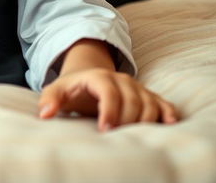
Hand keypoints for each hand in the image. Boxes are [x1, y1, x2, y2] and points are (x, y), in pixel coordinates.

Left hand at [37, 68, 179, 131]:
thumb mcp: (57, 90)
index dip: (109, 111)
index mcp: (99, 77)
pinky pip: (163, 103)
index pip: (108, 92)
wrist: (88, 78)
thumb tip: (45, 114)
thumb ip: (49, 99)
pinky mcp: (148, 96)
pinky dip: (168, 113)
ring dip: (145, 121)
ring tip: (135, 137)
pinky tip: (170, 125)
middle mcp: (121, 79)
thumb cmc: (73, 89)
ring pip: (149, 103)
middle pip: (132, 99)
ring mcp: (137, 86)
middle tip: (118, 138)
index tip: (105, 130)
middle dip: (127, 120)